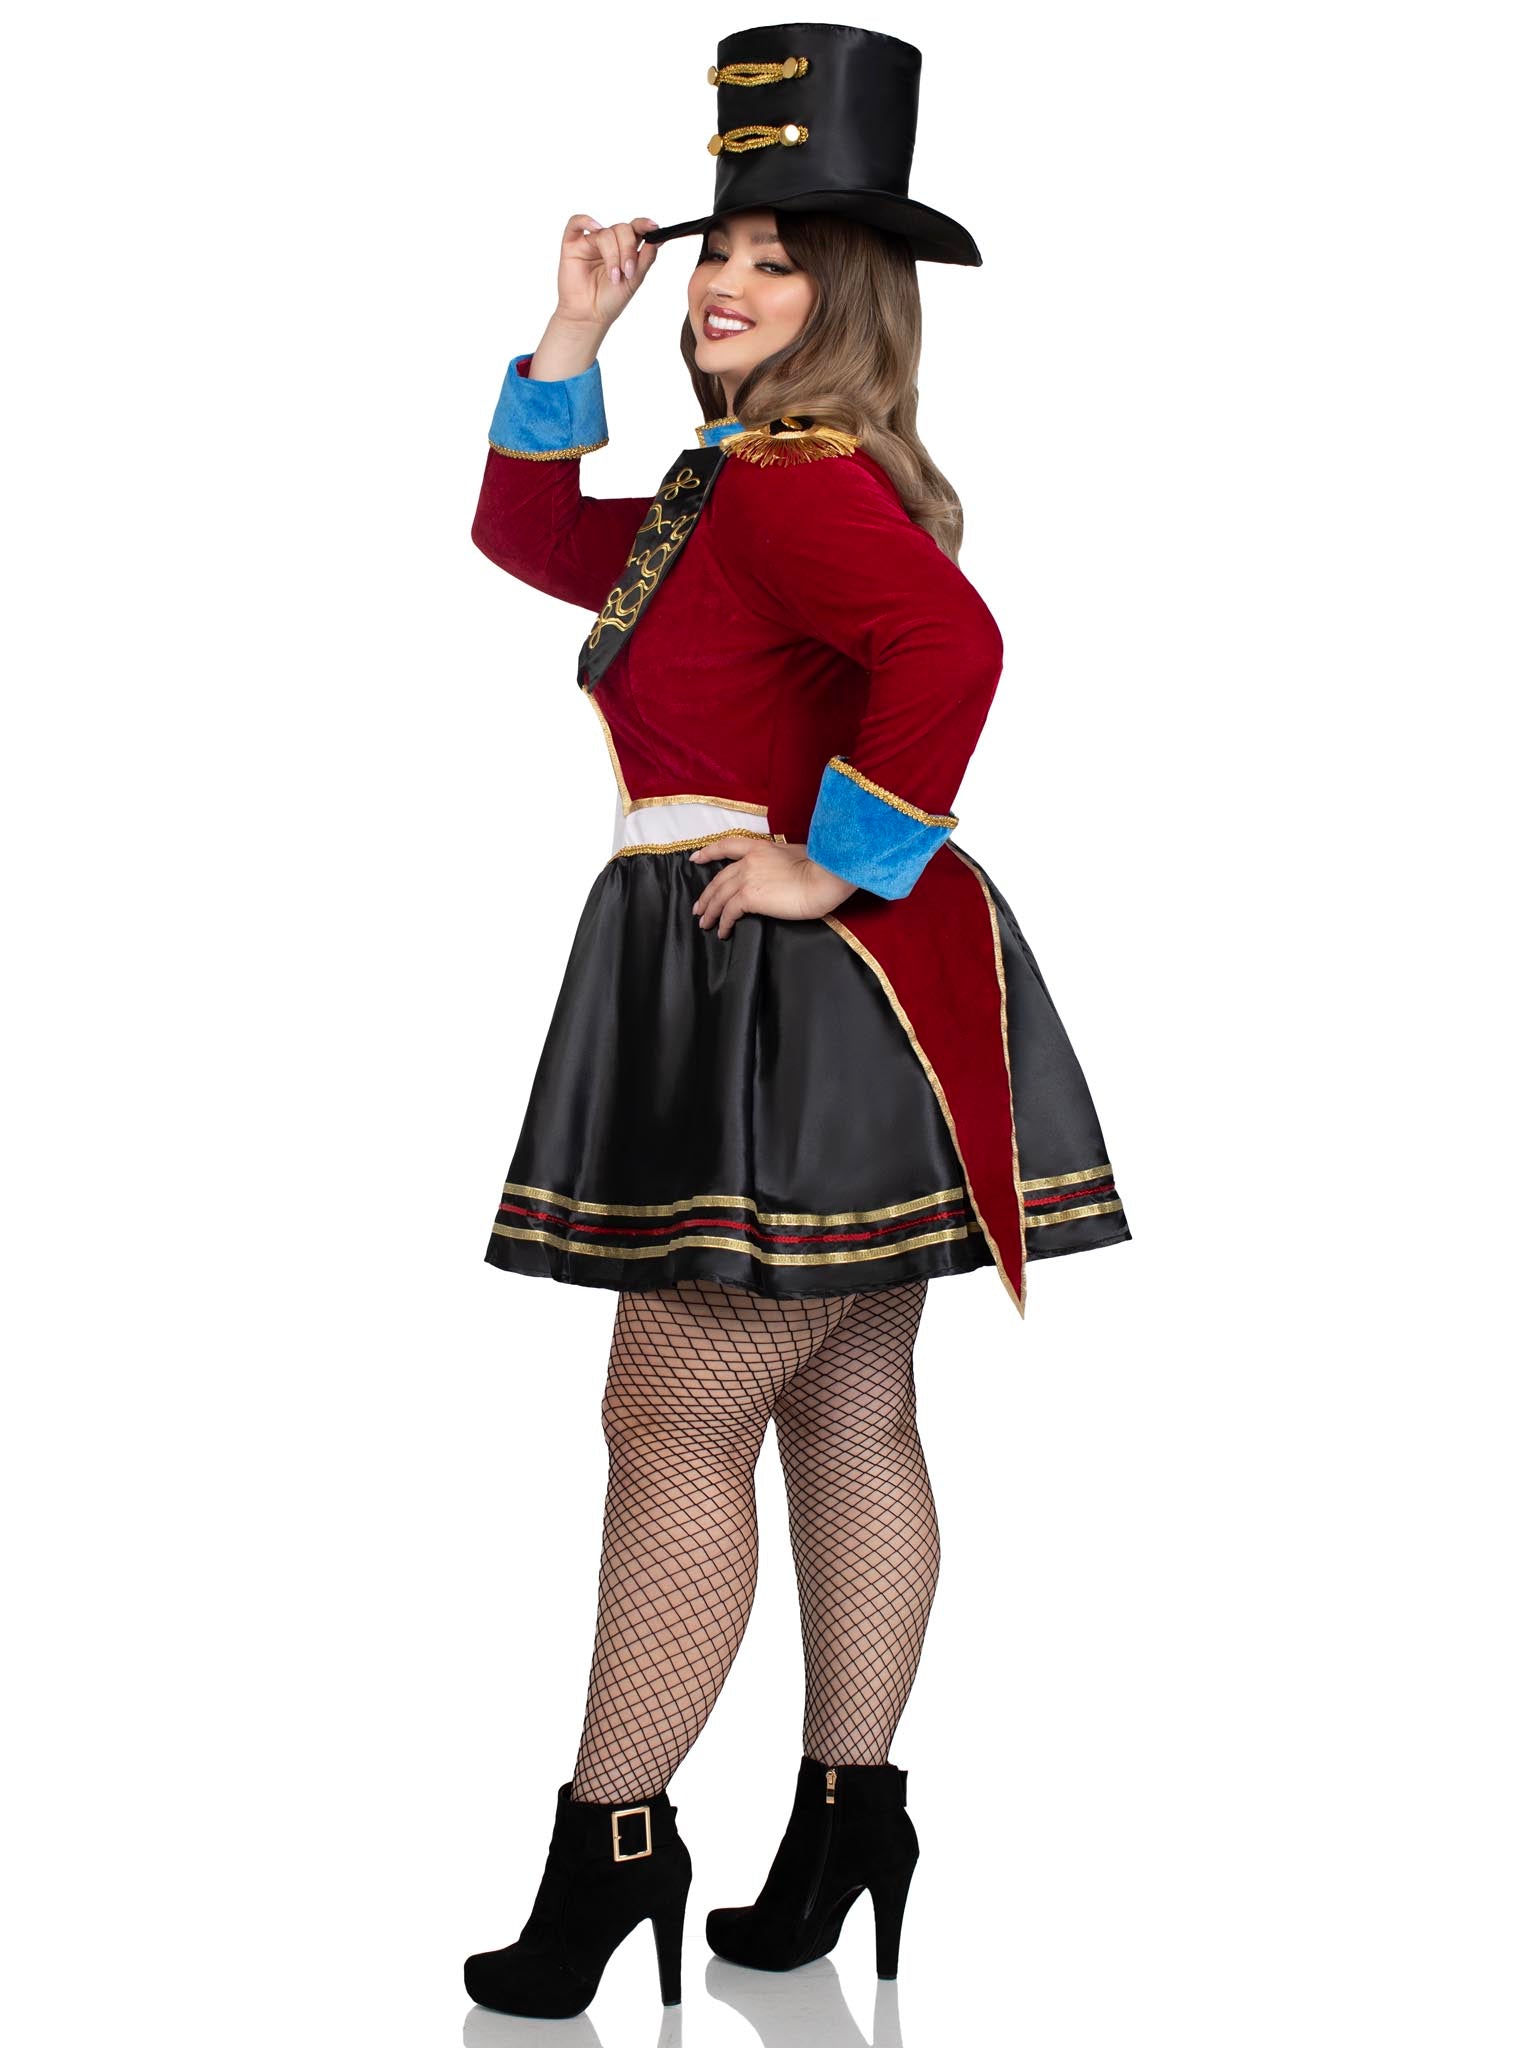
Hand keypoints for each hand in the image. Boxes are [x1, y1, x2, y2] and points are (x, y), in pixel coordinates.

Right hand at [554, 212, 662, 331]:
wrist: (589, 315)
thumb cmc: (610, 300)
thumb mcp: (635, 280)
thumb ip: (646, 258)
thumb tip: (658, 239)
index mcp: (625, 249)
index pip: (636, 229)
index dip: (644, 224)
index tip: (654, 227)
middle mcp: (609, 243)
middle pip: (622, 229)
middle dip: (628, 248)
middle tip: (628, 270)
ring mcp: (591, 242)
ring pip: (605, 232)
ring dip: (612, 254)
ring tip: (614, 275)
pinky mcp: (572, 244)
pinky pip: (576, 222)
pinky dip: (586, 221)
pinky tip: (595, 228)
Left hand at [689, 836, 858, 937]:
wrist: (823, 878)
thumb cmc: (819, 869)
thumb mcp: (794, 854)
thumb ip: (777, 860)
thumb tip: (776, 870)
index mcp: (759, 847)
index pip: (727, 845)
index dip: (708, 852)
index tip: (695, 858)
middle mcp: (748, 860)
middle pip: (719, 878)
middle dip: (707, 895)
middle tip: (698, 908)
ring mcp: (747, 877)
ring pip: (719, 896)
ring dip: (710, 911)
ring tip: (705, 924)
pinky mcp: (749, 897)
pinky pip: (729, 912)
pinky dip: (723, 923)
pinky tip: (723, 932)